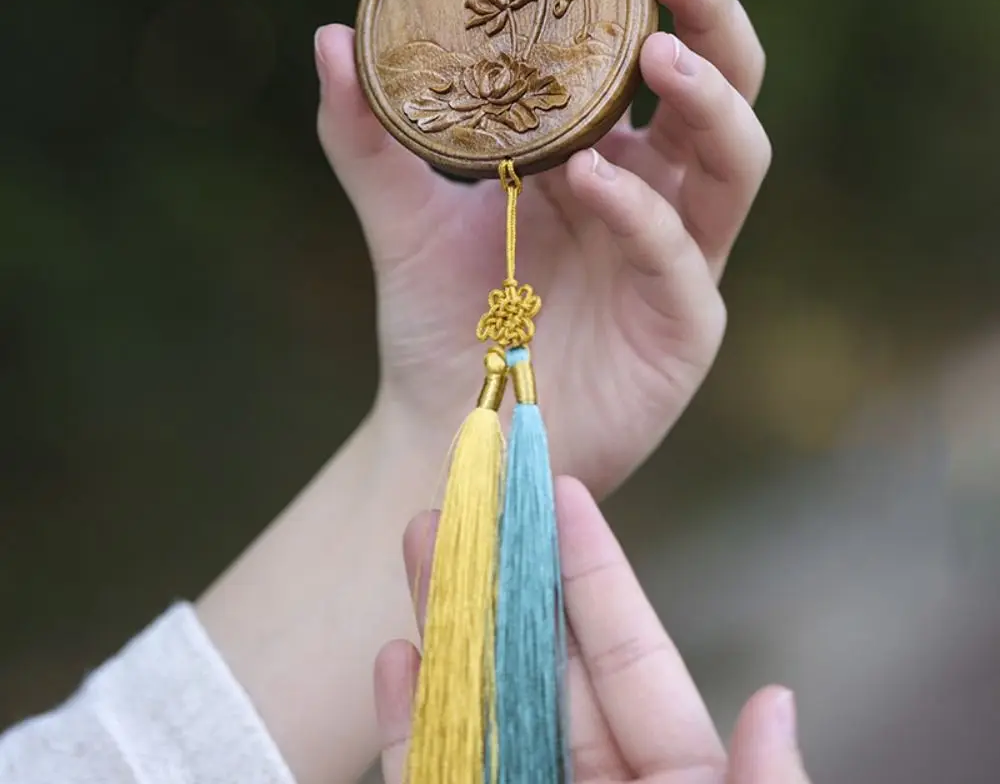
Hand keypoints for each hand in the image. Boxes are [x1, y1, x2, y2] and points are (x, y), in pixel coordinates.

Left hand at [315, 0, 768, 495]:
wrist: (449, 419)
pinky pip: (682, 257)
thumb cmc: (442, 317)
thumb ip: (368, 134)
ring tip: (652, 52)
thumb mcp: (398, 213)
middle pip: (722, 87)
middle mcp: (654, 194)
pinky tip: (592, 179)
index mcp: (603, 153)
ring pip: (735, 160)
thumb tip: (334, 38)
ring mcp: (679, 258)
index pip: (641, 49)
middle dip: (709, 18)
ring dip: (706, 100)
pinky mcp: (685, 325)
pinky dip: (642, 212)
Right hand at [375, 478, 811, 783]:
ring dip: (446, 621)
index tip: (563, 487)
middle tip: (470, 492)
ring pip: (478, 704)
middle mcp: (592, 783)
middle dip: (504, 571)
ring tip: (420, 536)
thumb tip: (777, 697)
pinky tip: (394, 655)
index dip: (595, 570)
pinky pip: (428, 775)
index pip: (629, 657)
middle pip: (542, 662)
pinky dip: (407, 723)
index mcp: (670, 781)